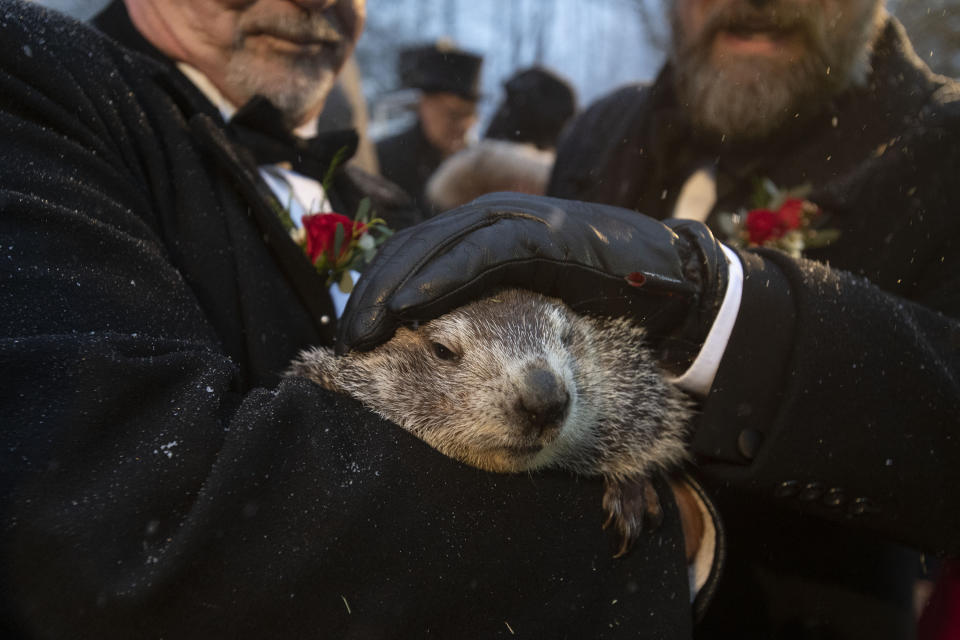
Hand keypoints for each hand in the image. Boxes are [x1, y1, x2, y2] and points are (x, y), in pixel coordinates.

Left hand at [337, 193, 728, 371]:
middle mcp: (501, 216)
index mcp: (492, 229)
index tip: (356, 328)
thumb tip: (446, 335)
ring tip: (364, 327)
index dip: (381, 285)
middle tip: (348, 334)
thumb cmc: (604, 299)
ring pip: (440, 244)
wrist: (676, 288)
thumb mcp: (534, 299)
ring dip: (396, 287)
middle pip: (418, 244)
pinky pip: (483, 253)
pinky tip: (410, 307)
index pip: (420, 249)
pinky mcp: (548, 233)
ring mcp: (525, 219)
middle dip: (376, 289)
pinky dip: (442, 278)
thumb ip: (492, 300)